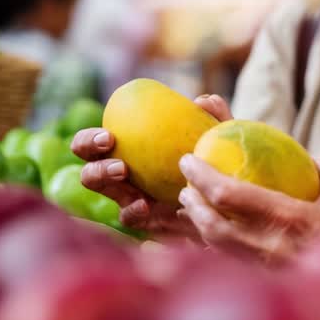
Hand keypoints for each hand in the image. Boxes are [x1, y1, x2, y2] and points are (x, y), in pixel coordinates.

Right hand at [72, 95, 233, 239]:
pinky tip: (146, 205)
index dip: (90, 139)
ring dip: (106, 181)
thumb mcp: (219, 137)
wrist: (230, 197)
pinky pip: (128, 217)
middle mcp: (123, 174)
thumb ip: (215, 117)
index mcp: (130, 148)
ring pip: (103, 192)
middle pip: (89, 169)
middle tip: (116, 158)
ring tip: (125, 174)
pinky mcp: (145, 219)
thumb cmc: (216, 160)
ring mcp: (131, 197)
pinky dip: (132, 210)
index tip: (109, 136)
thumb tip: (204, 101)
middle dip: (94, 162)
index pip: (95, 143)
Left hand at [177, 152, 319, 264]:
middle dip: (192, 203)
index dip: (203, 176)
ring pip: (214, 246)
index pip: (230, 195)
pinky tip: (210, 232)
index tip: (189, 160)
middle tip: (185, 186)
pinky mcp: (261, 281)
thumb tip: (314, 156)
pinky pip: (227, 260)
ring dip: (197, 224)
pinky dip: (211, 245)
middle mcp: (268, 244)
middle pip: (211, 224)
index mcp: (287, 216)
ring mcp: (262, 266)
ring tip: (193, 207)